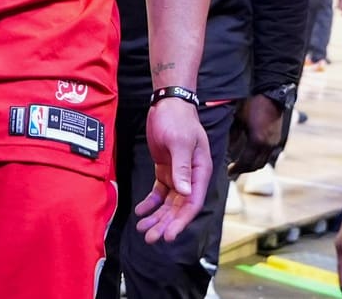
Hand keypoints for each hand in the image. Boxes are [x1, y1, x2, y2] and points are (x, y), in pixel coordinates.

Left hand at [133, 97, 211, 244]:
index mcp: (200, 171)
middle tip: (151, 238)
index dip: (181, 221)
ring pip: (168, 203)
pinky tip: (140, 212)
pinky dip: (150, 203)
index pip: (192, 203)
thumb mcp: (180, 142)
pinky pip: (159, 192)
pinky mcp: (166, 170)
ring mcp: (178, 175)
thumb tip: (185, 193)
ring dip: (157, 217)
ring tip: (143, 230)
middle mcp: (191, 177)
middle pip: (179, 208)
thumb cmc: (178, 120)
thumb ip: (182, 168)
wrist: (168, 103)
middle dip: (166, 224)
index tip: (169, 236)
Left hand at [227, 93, 286, 175]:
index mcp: (257, 141)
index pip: (245, 162)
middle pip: (255, 165)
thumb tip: (228, 148)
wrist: (272, 94)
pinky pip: (268, 155)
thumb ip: (233, 135)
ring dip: (252, 165)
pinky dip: (259, 158)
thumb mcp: (239, 118)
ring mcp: (274, 143)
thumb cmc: (253, 103)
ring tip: (242, 164)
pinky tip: (251, 155)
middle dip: (244, 170)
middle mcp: (267, 145)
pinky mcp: (277, 139)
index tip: (229, 171)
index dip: (236, 169)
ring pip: (263, 161)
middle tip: (233, 170)